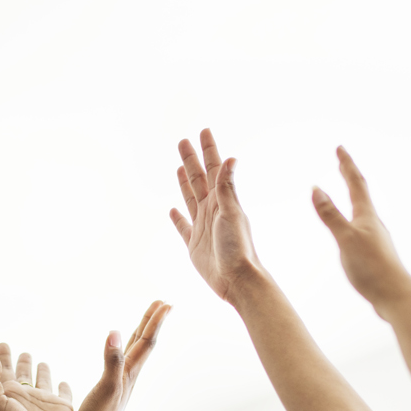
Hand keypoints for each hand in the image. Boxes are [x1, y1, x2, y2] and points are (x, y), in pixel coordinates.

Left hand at [0, 344, 74, 410]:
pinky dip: (64, 386)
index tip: (1, 345)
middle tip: (22, 352)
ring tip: (41, 362)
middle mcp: (26, 396)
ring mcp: (44, 401)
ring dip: (42, 371)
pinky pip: (64, 392)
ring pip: (43, 380)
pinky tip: (63, 382)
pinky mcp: (62, 406)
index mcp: (8, 395)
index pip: (3, 370)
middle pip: (22, 374)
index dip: (2, 357)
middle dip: (21, 362)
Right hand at [75, 301, 171, 410]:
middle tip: (162, 303)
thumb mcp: (105, 387)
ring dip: (141, 334)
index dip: (155, 321)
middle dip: (152, 322)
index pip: (146, 341)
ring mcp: (120, 382)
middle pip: (144, 342)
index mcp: (129, 372)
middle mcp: (128, 375)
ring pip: (133, 352)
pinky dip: (122, 350)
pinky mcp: (110, 389)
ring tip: (145, 321)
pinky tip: (117, 352)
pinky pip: (120, 362)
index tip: (165, 303)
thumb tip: (114, 332)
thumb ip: (111, 361)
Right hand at [170, 128, 267, 302]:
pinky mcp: (194, 245)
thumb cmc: (238, 247)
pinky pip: (183, 227)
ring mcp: (202, 227)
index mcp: (222, 201)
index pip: (214, 168)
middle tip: (182, 141)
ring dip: (184, 182)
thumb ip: (227, 188)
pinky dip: (178, 218)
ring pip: (190, 198)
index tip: (203, 131)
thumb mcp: (232, 213)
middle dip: (191, 160)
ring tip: (178, 167)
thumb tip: (231, 158)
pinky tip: (173, 211)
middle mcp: (212, 210)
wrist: (236, 279)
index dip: (208, 150)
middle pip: (198, 179)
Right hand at [311, 148, 410, 311]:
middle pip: (361, 194)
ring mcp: (376, 238)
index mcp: (367, 217)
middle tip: (341, 162)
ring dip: (354, 197)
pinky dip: (353, 219)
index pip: (355, 183)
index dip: (346, 165)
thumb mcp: (345, 239)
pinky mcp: (375, 254)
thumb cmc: (371, 268)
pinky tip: (353, 229)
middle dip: (350, 177)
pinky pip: (362, 228)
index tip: (339, 148)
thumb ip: (330, 215)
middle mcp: (374, 224)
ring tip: (349, 192)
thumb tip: (316, 189)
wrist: (394, 296)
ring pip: (363, 211)